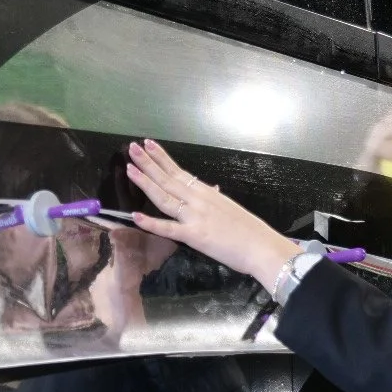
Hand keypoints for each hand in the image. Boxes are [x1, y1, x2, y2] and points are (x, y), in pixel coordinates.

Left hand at [126, 140, 301, 286]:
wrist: (262, 246)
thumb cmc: (249, 230)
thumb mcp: (229, 208)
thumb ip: (214, 199)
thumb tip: (211, 190)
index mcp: (207, 192)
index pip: (179, 171)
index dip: (162, 158)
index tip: (148, 144)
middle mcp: (198, 200)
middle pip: (168, 179)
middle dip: (148, 163)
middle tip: (132, 148)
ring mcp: (195, 216)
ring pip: (164, 197)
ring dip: (146, 182)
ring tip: (130, 169)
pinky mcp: (194, 235)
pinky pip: (168, 228)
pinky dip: (151, 223)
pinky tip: (135, 216)